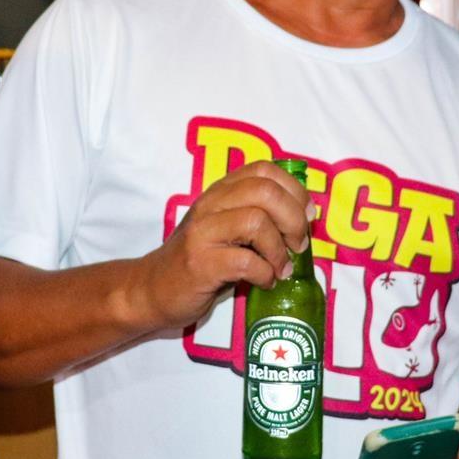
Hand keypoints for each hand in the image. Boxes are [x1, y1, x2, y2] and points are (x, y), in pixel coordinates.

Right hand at [129, 161, 312, 330]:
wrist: (152, 290)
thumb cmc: (200, 260)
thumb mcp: (226, 228)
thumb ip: (257, 215)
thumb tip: (304, 217)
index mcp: (220, 192)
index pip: (264, 169)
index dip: (294, 189)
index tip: (305, 215)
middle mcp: (210, 205)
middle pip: (265, 192)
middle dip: (293, 219)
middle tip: (297, 245)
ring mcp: (203, 233)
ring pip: (256, 222)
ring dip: (279, 250)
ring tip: (281, 268)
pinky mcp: (201, 264)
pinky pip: (247, 262)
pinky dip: (265, 274)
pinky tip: (264, 282)